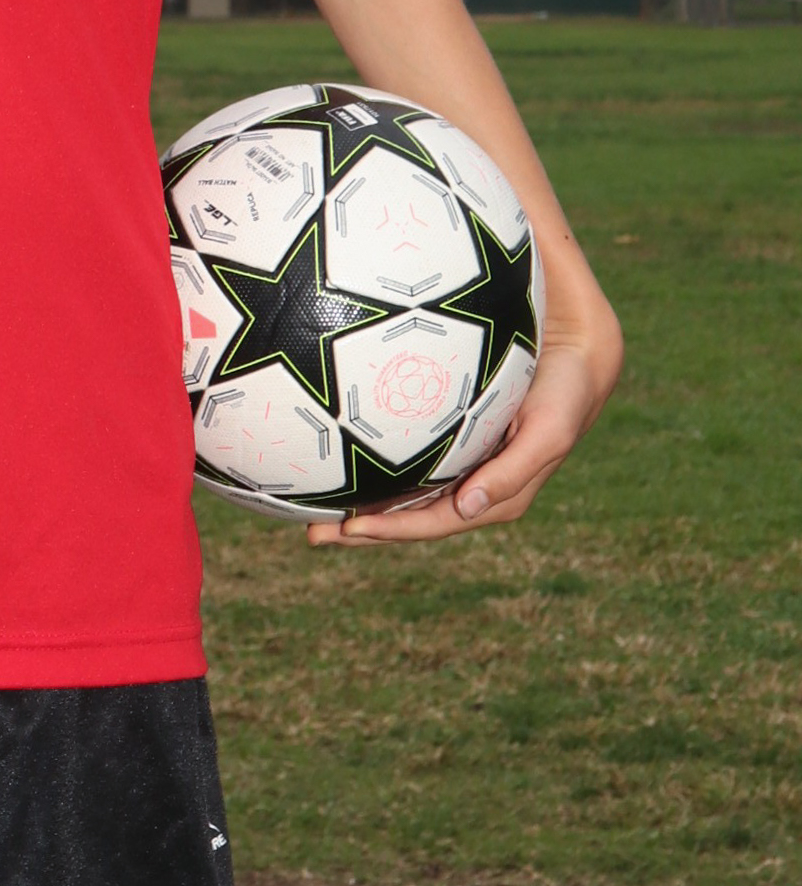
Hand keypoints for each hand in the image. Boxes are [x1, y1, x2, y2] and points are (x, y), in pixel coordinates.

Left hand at [307, 293, 622, 548]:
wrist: (577, 353)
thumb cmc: (563, 396)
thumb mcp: (546, 433)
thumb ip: (511, 473)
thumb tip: (466, 510)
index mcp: (491, 495)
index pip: (432, 522)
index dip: (392, 530)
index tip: (349, 529)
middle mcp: (469, 483)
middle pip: (407, 514)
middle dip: (361, 527)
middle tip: (310, 532)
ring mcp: (459, 459)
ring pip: (401, 488)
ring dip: (360, 500)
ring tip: (308, 503)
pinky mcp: (451, 433)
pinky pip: (406, 455)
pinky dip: (373, 461)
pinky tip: (338, 449)